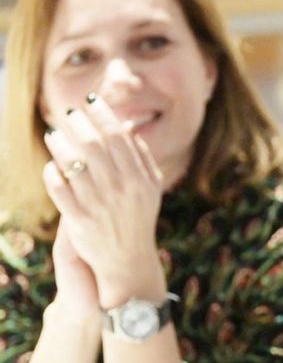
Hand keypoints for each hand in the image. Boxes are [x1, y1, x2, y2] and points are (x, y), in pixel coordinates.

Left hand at [43, 95, 165, 307]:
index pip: (118, 137)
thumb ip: (142, 156)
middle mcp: (119, 188)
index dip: (103, 115)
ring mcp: (98, 205)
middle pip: (94, 146)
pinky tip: (50, 163)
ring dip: (61, 144)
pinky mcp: (79, 221)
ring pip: (74, 165)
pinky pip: (60, 191)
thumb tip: (127, 127)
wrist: (128, 262)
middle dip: (79, 123)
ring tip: (54, 132)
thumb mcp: (151, 186)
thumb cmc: (140, 217)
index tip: (92, 101)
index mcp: (139, 177)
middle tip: (69, 113)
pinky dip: (53, 174)